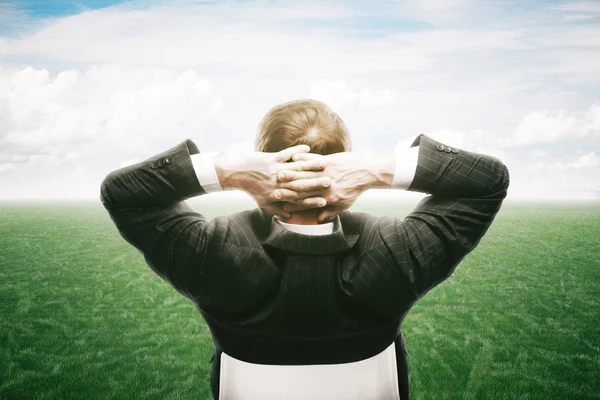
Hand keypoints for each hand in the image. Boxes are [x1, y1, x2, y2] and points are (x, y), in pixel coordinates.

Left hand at [214, 145, 332, 220]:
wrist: (236, 173)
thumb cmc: (251, 189)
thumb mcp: (264, 204)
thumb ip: (277, 211)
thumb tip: (288, 218)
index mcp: (279, 195)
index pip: (299, 200)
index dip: (312, 201)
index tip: (325, 202)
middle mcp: (279, 183)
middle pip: (302, 183)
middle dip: (317, 182)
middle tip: (331, 181)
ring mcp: (276, 169)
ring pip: (297, 168)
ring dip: (311, 166)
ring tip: (325, 164)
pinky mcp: (273, 158)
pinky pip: (288, 153)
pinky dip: (298, 151)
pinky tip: (308, 148)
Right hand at [275, 152, 381, 222]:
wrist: (367, 173)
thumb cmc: (355, 189)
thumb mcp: (344, 204)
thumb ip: (330, 212)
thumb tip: (319, 220)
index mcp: (327, 197)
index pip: (306, 201)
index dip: (292, 201)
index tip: (281, 202)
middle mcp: (324, 185)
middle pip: (302, 187)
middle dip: (287, 187)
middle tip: (274, 186)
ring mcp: (326, 172)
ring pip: (306, 173)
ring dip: (292, 172)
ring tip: (279, 171)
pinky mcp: (329, 160)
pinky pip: (313, 159)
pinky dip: (303, 157)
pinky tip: (294, 156)